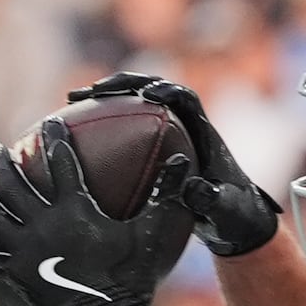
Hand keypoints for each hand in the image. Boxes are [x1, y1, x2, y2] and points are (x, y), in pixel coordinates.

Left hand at [0, 118, 196, 305]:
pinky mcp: (16, 273)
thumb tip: (183, 159)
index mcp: (74, 208)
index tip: (49, 124)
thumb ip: (165, 195)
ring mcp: (24, 248)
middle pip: (13, 182)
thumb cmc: (130, 278)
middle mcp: (42, 222)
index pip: (61, 161)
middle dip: (3, 161)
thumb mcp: (150, 235)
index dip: (54, 138)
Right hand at [80, 74, 279, 256]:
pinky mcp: (150, 145)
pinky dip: (99, 125)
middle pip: (149, 88)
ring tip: (72, 101)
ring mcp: (165, 132)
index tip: (146, 95)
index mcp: (203, 130)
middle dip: (123, 84)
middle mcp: (183, 124)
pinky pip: (121, 128)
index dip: (166, 90)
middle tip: (93, 91)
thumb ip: (214, 200)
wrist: (232, 221)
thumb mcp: (226, 211)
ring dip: (103, 98)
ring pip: (130, 104)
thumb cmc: (233, 215)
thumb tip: (193, 189)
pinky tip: (72, 132)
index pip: (184, 98)